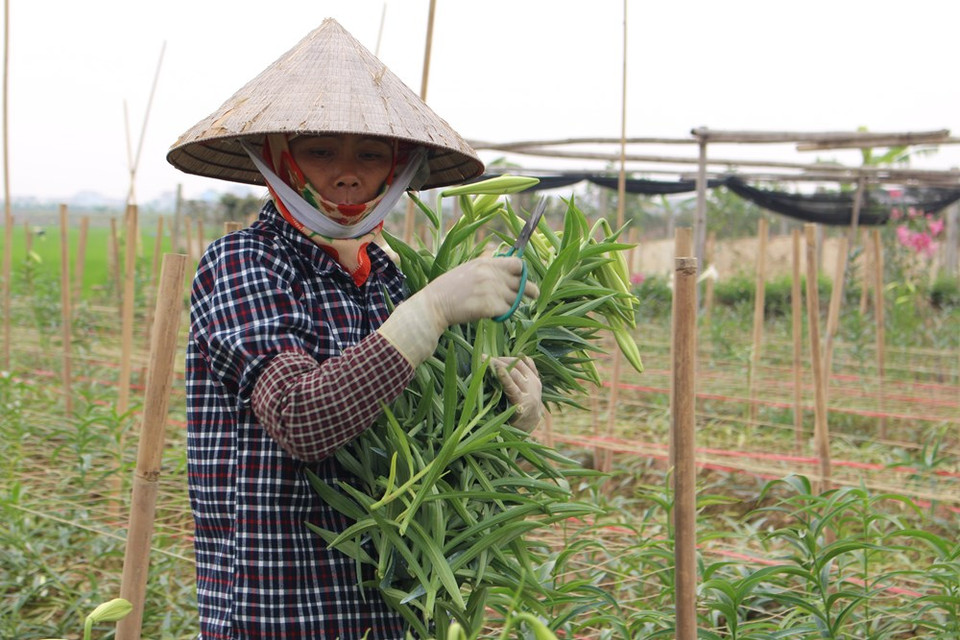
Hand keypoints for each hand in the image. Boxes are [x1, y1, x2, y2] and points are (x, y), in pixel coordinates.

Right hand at [378, 257, 538, 365]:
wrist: (433, 305)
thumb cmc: (448, 289)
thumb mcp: (468, 270)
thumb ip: (488, 269)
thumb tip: (507, 273)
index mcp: (486, 263)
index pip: (517, 264)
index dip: (522, 272)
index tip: (522, 278)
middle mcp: (491, 275)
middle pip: (521, 282)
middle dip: (528, 290)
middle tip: (534, 295)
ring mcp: (491, 290)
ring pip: (515, 300)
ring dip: (510, 305)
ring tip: (496, 306)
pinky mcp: (489, 306)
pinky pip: (506, 312)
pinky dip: (501, 315)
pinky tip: (490, 314)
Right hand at [491, 356, 541, 431]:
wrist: (531, 418)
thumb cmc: (513, 419)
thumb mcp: (504, 417)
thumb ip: (496, 405)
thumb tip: (481, 393)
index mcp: (523, 403)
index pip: (513, 387)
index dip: (505, 377)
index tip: (496, 368)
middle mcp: (531, 391)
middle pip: (515, 373)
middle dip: (499, 364)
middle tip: (485, 358)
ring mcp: (535, 383)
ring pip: (521, 365)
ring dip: (506, 360)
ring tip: (494, 359)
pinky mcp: (537, 377)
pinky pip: (529, 363)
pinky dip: (519, 358)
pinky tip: (508, 357)